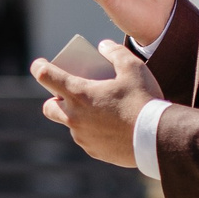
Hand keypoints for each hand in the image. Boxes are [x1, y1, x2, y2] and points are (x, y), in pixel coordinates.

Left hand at [32, 39, 157, 168]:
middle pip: (49, 107)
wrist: (158, 138)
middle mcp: (74, 117)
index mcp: (78, 94)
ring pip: (70, 124)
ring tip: (98, 110)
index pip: (46, 76)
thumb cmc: (144, 101)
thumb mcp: (134, 68)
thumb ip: (116, 53)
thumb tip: (103, 46)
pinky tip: (112, 127)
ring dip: (77, 117)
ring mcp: (82, 136)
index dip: (39, 67)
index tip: (40, 65)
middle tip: (71, 94)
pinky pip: (87, 139)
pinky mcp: (94, 151)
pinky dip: (94, 132)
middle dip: (55, 100)